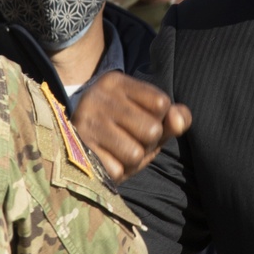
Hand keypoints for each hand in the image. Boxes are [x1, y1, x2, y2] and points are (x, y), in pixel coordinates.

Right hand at [72, 71, 191, 182]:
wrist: (73, 147)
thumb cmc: (122, 130)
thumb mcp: (150, 119)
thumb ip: (173, 118)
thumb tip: (179, 120)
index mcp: (116, 82)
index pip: (161, 103)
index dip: (160, 120)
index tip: (142, 120)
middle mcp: (98, 96)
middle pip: (152, 130)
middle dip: (148, 142)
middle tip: (131, 139)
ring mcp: (86, 123)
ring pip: (135, 154)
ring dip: (133, 161)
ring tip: (118, 151)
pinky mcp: (78, 150)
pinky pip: (117, 170)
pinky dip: (117, 171)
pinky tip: (105, 161)